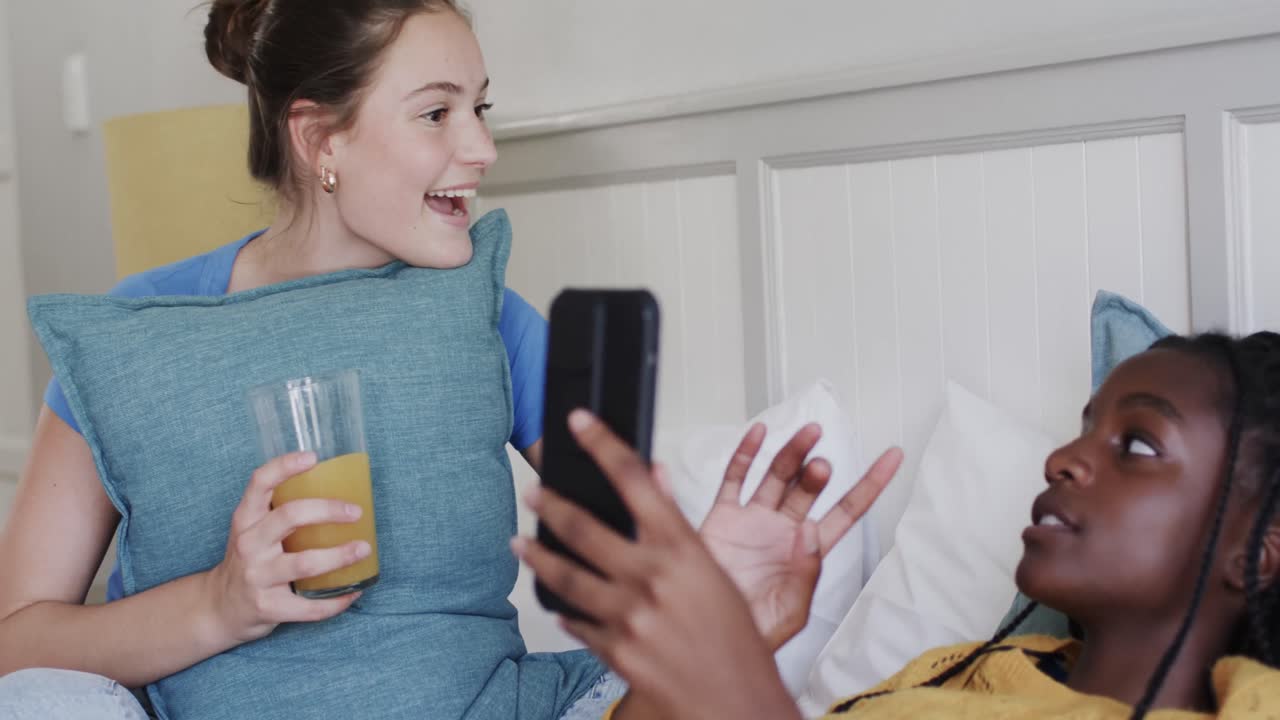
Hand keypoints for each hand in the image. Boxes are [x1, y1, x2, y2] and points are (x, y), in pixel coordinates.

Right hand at [204, 452, 370, 643]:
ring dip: (340, 556)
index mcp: (245, 519)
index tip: (313, 457)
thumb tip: (340, 490)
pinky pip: (309, 606)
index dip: (284, 466)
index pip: (259, 483)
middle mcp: (248, 545)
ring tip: (363, 549)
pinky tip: (353, 590)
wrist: (219, 608)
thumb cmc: (250, 560)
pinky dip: (337, 600)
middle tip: (356, 512)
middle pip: (289, 517)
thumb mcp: (253, 530)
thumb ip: (281, 511)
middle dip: (328, 511)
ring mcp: (256, 577)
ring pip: (305, 563)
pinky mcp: (267, 608)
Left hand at [513, 411, 801, 719]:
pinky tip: (556, 603)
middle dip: (551, 503)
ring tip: (521, 542)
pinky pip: (576, 622)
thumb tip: (656, 481)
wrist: (738, 704)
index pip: (634, 479)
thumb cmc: (737, 643)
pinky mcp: (614, 650)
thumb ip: (679, 526)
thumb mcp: (716, 573)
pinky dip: (564, 609)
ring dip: (537, 555)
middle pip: (585, 524)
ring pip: (566, 574)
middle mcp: (651, 577)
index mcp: (683, 549)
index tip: (580, 423)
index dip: (602, 443)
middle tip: (533, 490)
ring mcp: (629, 615)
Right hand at [700, 424, 902, 648]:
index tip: (892, 457)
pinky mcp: (723, 516)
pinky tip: (759, 434)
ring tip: (808, 435)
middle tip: (821, 465)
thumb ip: (805, 573)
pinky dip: (746, 454)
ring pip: (777, 475)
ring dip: (793, 452)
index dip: (870, 484)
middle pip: (808, 487)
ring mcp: (754, 519)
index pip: (847, 511)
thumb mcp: (791, 612)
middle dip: (817, 471)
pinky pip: (736, 478)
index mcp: (808, 550)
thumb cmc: (755, 630)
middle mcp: (784, 528)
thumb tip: (810, 530)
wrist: (706, 631)